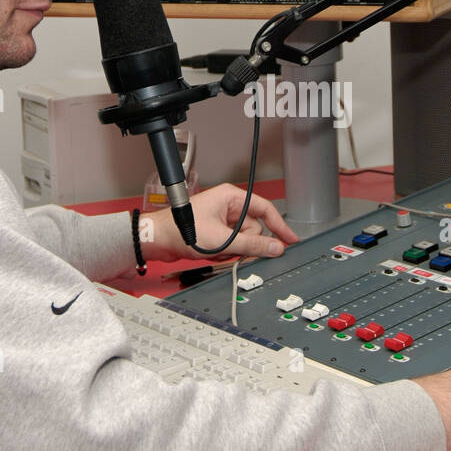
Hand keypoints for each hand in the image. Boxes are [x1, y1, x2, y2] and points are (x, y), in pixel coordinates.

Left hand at [142, 184, 299, 261]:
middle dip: (244, 244)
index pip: (265, 209)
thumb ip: (251, 246)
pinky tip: (211, 252)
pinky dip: (224, 252)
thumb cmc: (182, 230)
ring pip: (243, 240)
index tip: (291, 239)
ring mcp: (223, 220)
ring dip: (232, 250)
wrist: (159, 240)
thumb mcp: (222, 240)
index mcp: (231, 197)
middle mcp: (229, 206)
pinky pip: (232, 245)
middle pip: (254, 229)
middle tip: (231, 249)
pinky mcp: (217, 232)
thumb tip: (274, 248)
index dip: (280, 225)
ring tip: (214, 249)